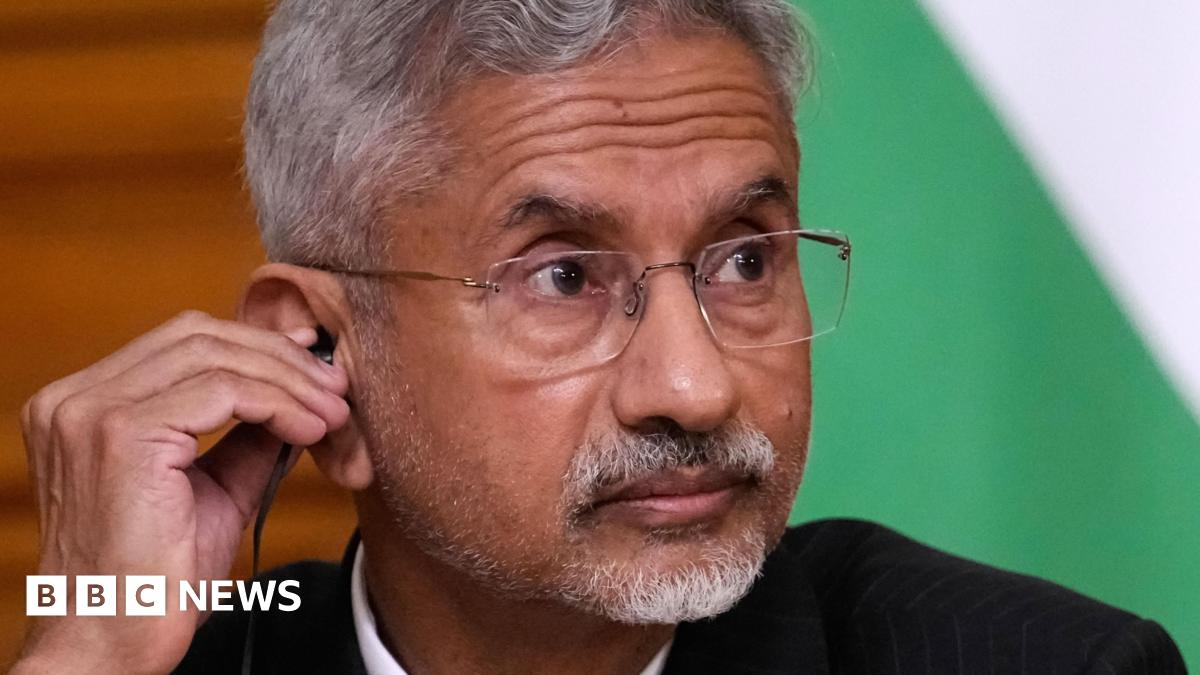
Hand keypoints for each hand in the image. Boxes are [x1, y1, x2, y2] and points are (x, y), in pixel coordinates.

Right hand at [12, 311, 349, 674]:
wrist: (115, 642)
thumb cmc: (158, 577)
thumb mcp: (214, 487)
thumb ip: (246, 435)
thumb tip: (299, 390)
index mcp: (83, 404)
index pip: (181, 341)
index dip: (255, 343)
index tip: (313, 362)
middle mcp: (73, 398)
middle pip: (198, 335)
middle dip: (279, 357)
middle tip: (335, 387)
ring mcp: (90, 411)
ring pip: (215, 356)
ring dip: (288, 381)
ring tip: (334, 412)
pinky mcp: (121, 434)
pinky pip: (223, 391)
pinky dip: (278, 403)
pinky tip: (310, 429)